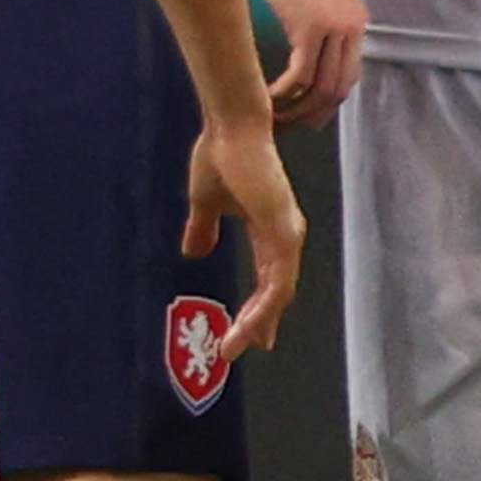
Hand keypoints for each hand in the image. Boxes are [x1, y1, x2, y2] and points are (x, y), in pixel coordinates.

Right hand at [182, 112, 304, 351]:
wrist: (230, 129)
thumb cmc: (221, 156)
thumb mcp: (205, 203)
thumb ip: (203, 229)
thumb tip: (194, 253)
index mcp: (269, 228)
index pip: (269, 278)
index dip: (259, 308)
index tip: (248, 337)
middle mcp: (284, 234)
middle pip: (276, 291)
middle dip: (258, 324)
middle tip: (238, 350)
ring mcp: (287, 233)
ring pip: (279, 293)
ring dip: (257, 323)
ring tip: (234, 347)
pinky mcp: (284, 230)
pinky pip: (279, 282)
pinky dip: (265, 308)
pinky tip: (248, 326)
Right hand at [250, 0, 369, 124]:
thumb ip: (316, 26)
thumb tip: (303, 52)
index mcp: (356, 25)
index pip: (348, 78)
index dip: (327, 103)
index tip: (306, 117)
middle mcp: (353, 30)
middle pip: (338, 89)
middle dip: (312, 114)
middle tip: (286, 126)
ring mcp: (335, 29)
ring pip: (320, 87)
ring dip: (295, 109)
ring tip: (271, 115)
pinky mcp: (312, 26)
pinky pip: (301, 75)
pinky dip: (283, 93)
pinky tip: (266, 97)